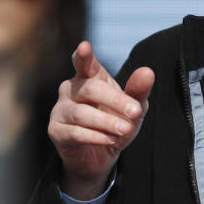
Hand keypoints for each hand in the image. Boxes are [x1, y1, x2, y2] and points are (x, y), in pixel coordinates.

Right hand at [49, 41, 154, 199]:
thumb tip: (147, 71)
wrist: (100, 156)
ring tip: (125, 129)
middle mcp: (70, 89)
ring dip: (107, 122)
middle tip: (135, 112)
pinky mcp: (55, 131)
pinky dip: (96, 137)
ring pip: (82, 113)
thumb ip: (138, 91)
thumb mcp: (134, 108)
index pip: (84, 63)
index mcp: (89, 77)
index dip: (83, 55)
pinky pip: (75, 132)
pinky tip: (111, 140)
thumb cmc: (116, 123)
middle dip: (115, 100)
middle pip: (90, 89)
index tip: (84, 47)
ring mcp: (60, 109)